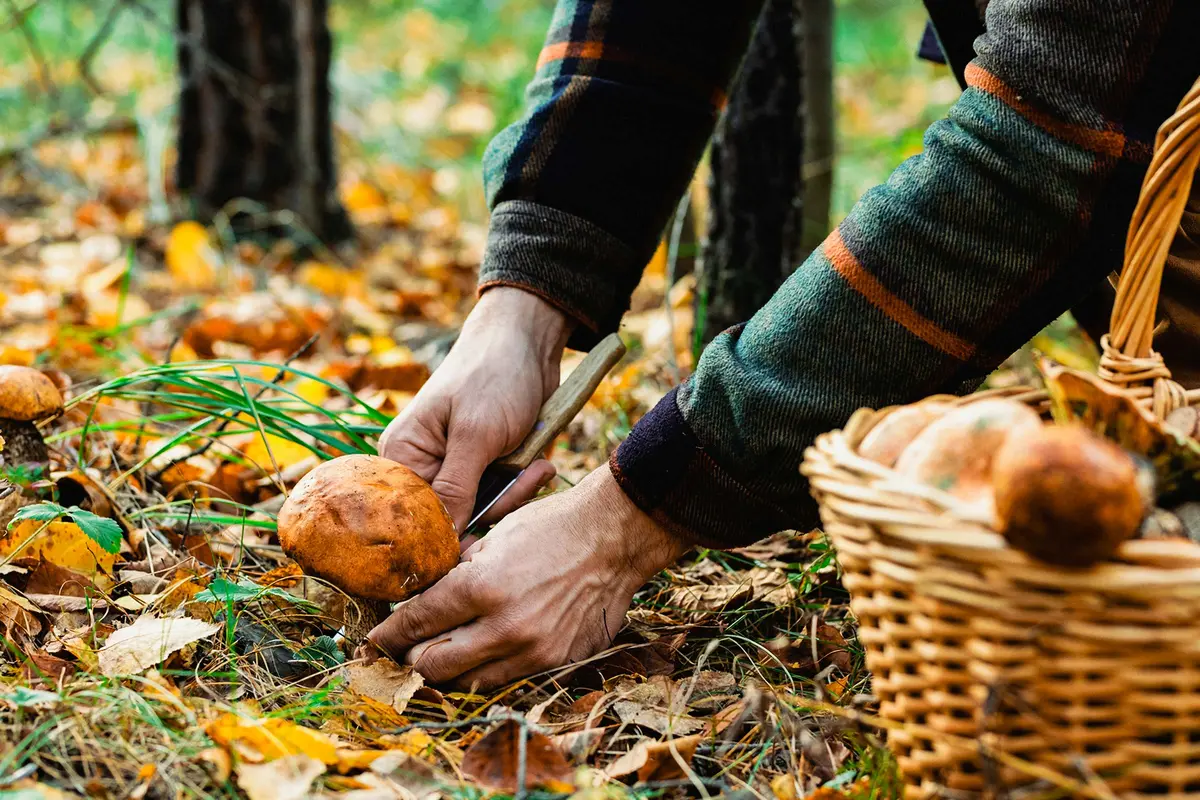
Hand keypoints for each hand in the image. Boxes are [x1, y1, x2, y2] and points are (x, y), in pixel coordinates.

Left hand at [364, 466, 688, 688]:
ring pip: (468, 681)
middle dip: (412, 657)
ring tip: (439, 654)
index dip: (388, 635)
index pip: (417, 624)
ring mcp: (533, 649)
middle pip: (433, 665)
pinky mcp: (557, 661)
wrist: (614, 538)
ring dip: (447, 670)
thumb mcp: (492, 538)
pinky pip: (507, 677)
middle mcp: (505, 626)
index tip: (375, 640)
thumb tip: (421, 596)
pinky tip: (481, 651)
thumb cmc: (552, 527)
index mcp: (481, 587)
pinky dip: (486, 668)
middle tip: (404, 648)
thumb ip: (454, 572)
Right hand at [378, 287, 573, 530]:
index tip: (487, 533)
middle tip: (529, 478)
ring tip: (540, 467)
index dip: (449, 531)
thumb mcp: (476, 434)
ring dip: (516, 494)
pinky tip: (541, 465)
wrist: (527, 341)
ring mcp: (456, 465)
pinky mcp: (484, 464)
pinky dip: (523, 484)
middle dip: (496, 506)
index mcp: (404, 455)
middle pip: (452, 518)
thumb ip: (456, 488)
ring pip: (482, 509)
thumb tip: (442, 539)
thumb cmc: (494, 375)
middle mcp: (424, 465)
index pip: (415, 516)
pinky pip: (500, 494)